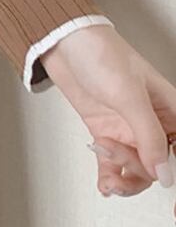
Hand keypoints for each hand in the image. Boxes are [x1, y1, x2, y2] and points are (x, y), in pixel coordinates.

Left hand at [39, 24, 175, 220]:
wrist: (62, 41)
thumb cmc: (100, 53)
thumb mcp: (129, 94)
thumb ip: (149, 135)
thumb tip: (164, 173)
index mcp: (170, 110)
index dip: (172, 171)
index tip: (163, 184)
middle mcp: (152, 121)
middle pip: (158, 165)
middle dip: (138, 169)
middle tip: (115, 154)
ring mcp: (127, 127)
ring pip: (137, 168)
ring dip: (123, 177)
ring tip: (107, 176)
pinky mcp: (105, 129)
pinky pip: (113, 163)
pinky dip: (108, 176)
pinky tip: (104, 185)